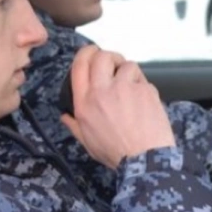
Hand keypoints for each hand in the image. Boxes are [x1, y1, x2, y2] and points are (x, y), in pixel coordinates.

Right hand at [61, 46, 175, 168]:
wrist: (144, 159)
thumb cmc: (115, 153)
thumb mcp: (87, 142)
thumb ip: (75, 125)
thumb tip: (65, 116)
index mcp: (85, 102)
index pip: (80, 65)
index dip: (85, 53)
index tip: (91, 52)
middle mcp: (103, 90)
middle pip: (102, 56)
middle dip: (108, 56)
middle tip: (112, 64)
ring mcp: (126, 88)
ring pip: (127, 64)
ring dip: (128, 71)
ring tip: (130, 86)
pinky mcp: (146, 90)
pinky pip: (143, 79)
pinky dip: (142, 86)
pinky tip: (142, 100)